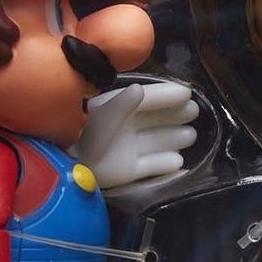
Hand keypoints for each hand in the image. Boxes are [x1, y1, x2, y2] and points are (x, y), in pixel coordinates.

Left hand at [74, 80, 199, 190]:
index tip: (187, 93)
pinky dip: (165, 164)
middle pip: (155, 119)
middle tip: (194, 111)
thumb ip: (120, 104)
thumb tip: (140, 90)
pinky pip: (150, 166)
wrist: (66, 168)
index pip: (147, 99)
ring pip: (157, 142)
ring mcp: (127, 150)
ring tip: (191, 135)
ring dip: (174, 138)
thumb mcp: (100, 115)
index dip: (166, 95)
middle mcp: (125, 127)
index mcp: (118, 109)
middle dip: (175, 115)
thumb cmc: (83, 135)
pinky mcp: (127, 172)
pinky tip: (179, 161)